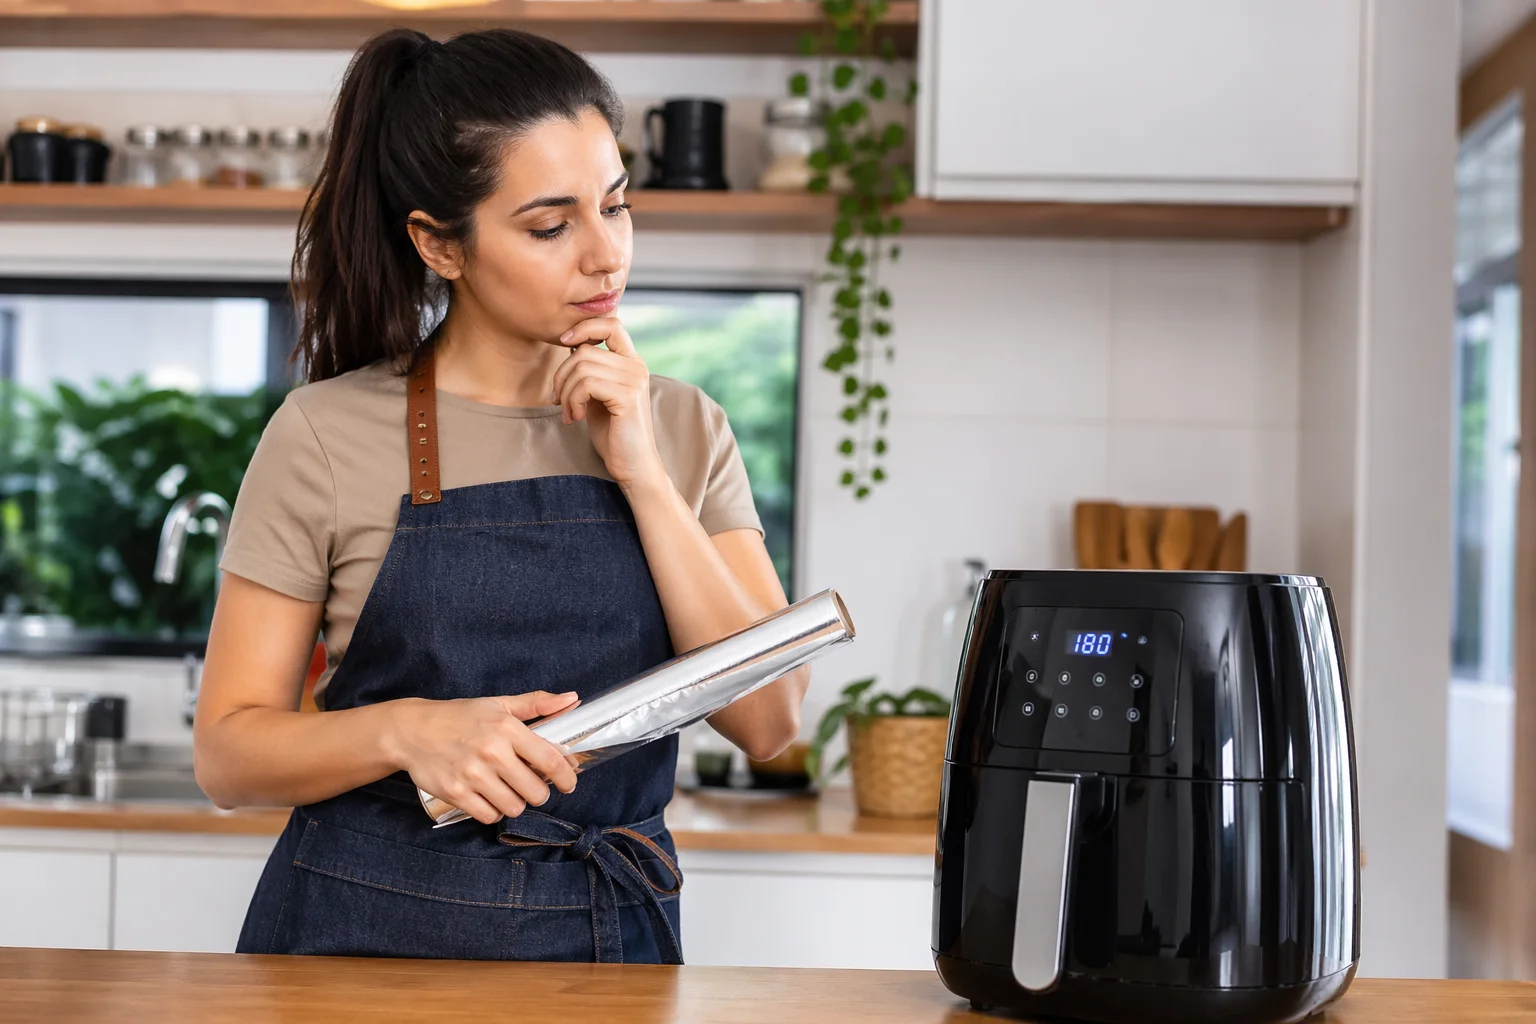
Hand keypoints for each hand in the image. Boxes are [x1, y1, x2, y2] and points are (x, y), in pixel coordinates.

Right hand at [389, 691, 581, 824]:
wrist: (412, 731)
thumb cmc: (459, 717)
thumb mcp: (498, 704)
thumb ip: (537, 703)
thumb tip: (572, 699)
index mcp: (507, 728)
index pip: (550, 760)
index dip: (566, 776)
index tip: (569, 782)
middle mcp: (492, 752)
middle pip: (536, 791)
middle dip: (538, 792)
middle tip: (530, 785)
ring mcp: (473, 775)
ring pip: (514, 807)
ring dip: (516, 803)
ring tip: (507, 790)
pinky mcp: (456, 793)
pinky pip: (488, 815)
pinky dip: (492, 810)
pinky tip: (488, 797)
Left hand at [552, 318, 666, 489]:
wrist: (634, 465)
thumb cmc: (614, 433)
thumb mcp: (598, 395)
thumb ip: (591, 370)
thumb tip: (571, 345)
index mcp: (632, 363)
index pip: (612, 324)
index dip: (584, 327)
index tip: (564, 342)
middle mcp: (636, 367)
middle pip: (584, 350)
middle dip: (562, 375)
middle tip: (559, 401)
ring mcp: (634, 380)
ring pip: (581, 367)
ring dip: (566, 393)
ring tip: (570, 413)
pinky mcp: (627, 397)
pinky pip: (586, 384)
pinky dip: (573, 401)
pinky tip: (577, 418)